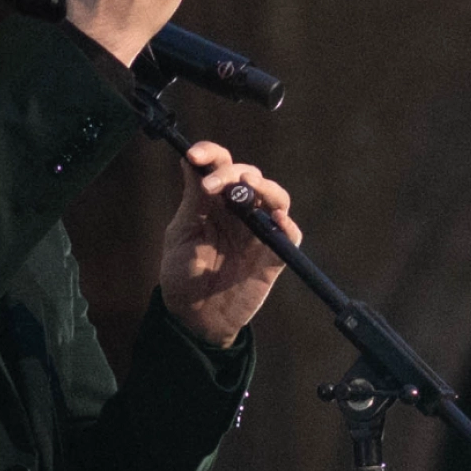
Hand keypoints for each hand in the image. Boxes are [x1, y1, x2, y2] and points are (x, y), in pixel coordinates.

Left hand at [158, 141, 300, 348]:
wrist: (193, 317)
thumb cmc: (182, 275)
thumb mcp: (181, 234)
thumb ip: (193, 201)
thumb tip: (190, 162)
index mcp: (213, 201)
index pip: (219, 165)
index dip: (210, 153)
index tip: (195, 156)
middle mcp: (239, 210)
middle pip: (247, 175)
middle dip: (231, 174)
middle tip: (212, 187)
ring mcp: (258, 231)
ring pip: (275, 197)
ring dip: (264, 187)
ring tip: (249, 186)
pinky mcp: (273, 255)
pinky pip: (289, 233)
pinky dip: (285, 223)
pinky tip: (274, 217)